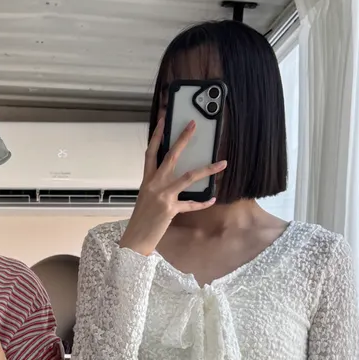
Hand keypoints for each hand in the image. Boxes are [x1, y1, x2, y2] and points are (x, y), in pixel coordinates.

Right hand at [119, 113, 221, 255]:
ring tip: (222, 163)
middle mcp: (155, 184)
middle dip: (183, 139)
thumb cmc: (142, 218)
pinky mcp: (171, 209)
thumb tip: (173, 176)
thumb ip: (157, 184)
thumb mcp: (146, 196)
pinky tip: (213, 198)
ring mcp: (163, 195)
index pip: (151, 152)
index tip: (165, 120)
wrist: (136, 238)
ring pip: (189, 177)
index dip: (157, 135)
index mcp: (147, 179)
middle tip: (193, 126)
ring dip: (208, 169)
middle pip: (171, 156)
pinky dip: (203, 202)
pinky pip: (192, 204)